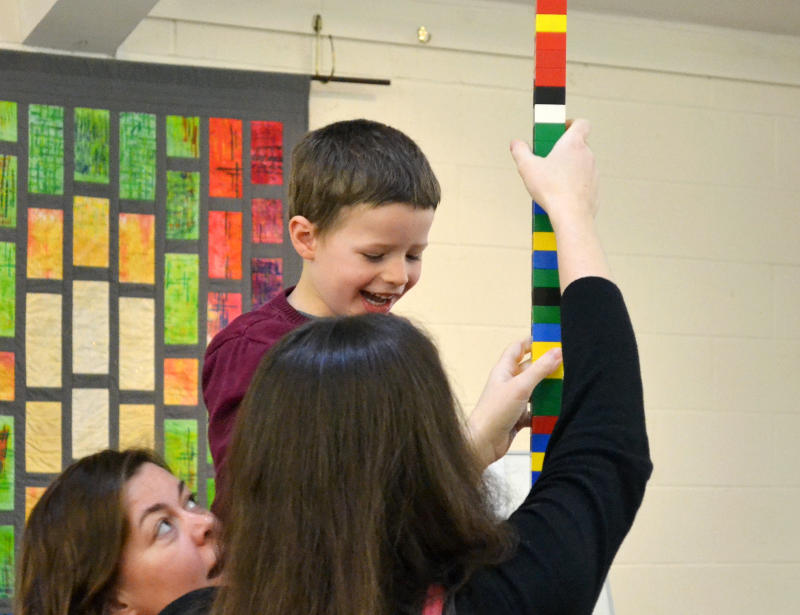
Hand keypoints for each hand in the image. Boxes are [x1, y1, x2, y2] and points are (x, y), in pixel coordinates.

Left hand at [467, 339, 562, 467]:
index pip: (517, 349)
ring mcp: (512, 401)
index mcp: (504, 370)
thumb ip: (539, 370)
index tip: (550, 340)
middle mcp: (508, 383)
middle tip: (566, 366)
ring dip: (547, 391)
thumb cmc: (495, 411)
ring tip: (566, 388)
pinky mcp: (517, 417)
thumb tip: (557, 351)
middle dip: (545, 368)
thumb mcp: (520, 386)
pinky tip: (555, 412)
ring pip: (534, 391)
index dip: (531, 342)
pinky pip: (534, 411)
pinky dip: (543, 412)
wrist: (483, 443)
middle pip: (529, 370)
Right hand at [510, 119, 597, 226]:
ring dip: (569, 169)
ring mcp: (593, 172)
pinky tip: (561, 194)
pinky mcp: (595, 188)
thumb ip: (520, 151)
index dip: (571, 124)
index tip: (559, 131)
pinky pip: (584, 182)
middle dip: (564, 150)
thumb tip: (516, 144)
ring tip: (552, 180)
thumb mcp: (527, 167)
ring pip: (581, 165)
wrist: (571, 215)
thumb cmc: (552, 190)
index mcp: (573, 144)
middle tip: (549, 159)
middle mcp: (587, 155)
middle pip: (578, 145)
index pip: (581, 123)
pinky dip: (574, 185)